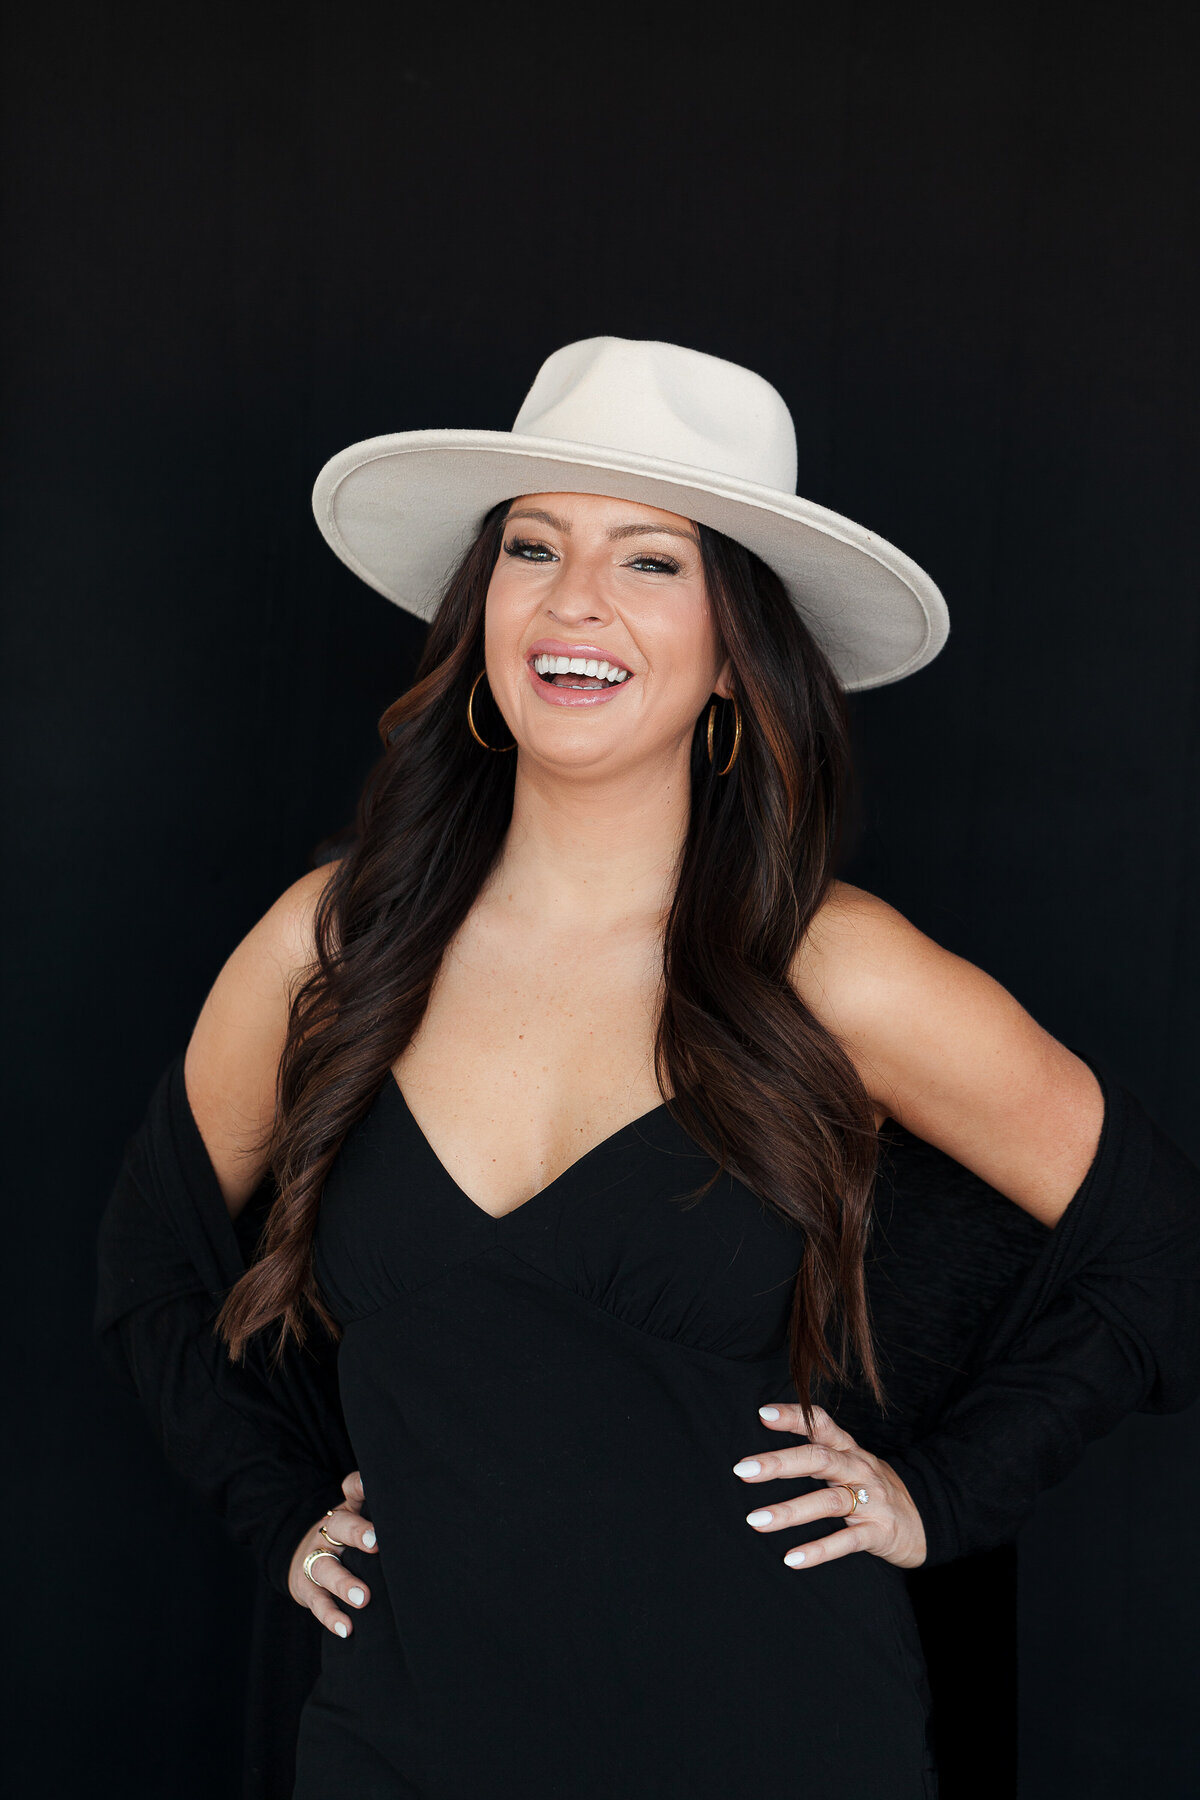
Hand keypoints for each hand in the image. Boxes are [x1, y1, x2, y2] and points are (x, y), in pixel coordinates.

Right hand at [288, 1470, 378, 1635]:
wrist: (303, 1558)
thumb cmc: (346, 1541)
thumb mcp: (360, 1520)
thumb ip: (382, 1515)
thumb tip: (423, 1511)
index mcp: (347, 1512)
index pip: (352, 1490)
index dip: (361, 1486)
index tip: (373, 1485)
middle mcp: (328, 1532)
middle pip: (339, 1526)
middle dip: (357, 1533)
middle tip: (375, 1543)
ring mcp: (315, 1559)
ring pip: (326, 1567)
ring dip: (344, 1583)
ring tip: (363, 1598)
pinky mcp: (306, 1588)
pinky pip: (317, 1602)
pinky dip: (331, 1616)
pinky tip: (346, 1627)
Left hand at [733, 1403, 926, 1570]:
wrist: (926, 1520)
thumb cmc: (873, 1489)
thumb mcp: (851, 1463)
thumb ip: (818, 1453)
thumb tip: (766, 1452)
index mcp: (849, 1449)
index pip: (821, 1424)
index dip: (794, 1416)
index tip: (762, 1414)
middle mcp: (859, 1469)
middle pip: (819, 1459)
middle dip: (780, 1463)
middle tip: (742, 1470)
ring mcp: (871, 1501)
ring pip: (828, 1501)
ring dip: (789, 1511)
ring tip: (755, 1520)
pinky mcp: (879, 1532)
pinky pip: (847, 1541)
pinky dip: (818, 1550)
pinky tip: (791, 1559)